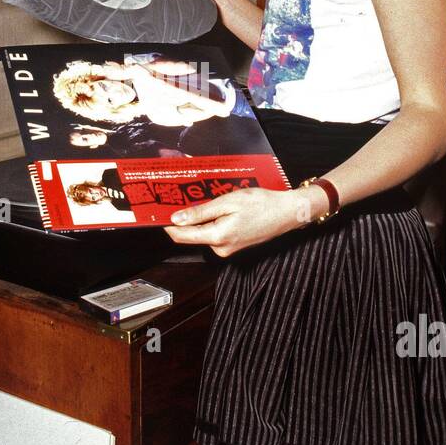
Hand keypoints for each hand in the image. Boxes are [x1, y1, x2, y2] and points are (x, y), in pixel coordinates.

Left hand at [164, 185, 314, 256]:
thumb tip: (176, 219)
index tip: (158, 212)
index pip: (182, 235)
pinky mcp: (234, 245)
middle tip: (182, 196)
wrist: (287, 213)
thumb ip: (201, 213)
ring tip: (209, 198)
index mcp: (217, 237)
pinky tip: (222, 207)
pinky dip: (213, 221)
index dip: (167, 224)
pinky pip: (216, 233)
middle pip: (192, 234)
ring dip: (201, 217)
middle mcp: (221, 248)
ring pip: (204, 232)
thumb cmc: (261, 204)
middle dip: (186, 217)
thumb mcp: (228, 202)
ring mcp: (228, 248)